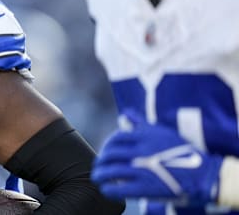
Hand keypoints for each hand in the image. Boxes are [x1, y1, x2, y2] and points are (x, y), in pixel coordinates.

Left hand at [92, 110, 221, 204]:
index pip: (117, 138)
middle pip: (111, 154)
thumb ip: (141, 123)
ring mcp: (143, 169)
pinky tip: (106, 189)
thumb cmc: (183, 152)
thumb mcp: (162, 132)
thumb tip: (124, 114)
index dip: (107, 145)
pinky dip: (109, 188)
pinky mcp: (147, 187)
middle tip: (98, 165)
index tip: (105, 151)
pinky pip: (121, 188)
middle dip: (101, 160)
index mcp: (146, 137)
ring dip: (101, 174)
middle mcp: (142, 151)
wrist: (205, 174)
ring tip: (97, 177)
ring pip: (112, 170)